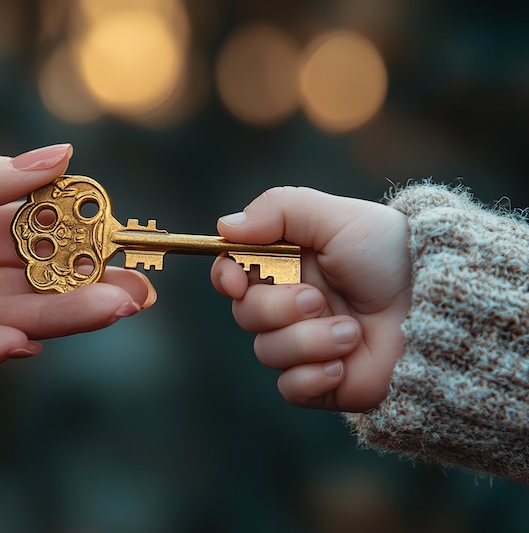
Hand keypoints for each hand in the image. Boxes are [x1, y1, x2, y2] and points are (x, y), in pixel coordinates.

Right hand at [211, 187, 410, 411]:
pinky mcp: (322, 382)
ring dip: (309, 340)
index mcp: (288, 264)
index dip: (227, 276)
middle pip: (245, 314)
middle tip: (319, 300)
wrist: (440, 307)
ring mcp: (305, 344)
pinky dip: (313, 376)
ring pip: (267, 352)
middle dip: (278, 308)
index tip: (238, 277)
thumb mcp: (337, 217)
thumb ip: (278, 210)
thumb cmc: (391, 254)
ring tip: (352, 331)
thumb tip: (224, 226)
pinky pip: (289, 389)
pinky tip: (345, 363)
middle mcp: (291, 304)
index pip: (232, 272)